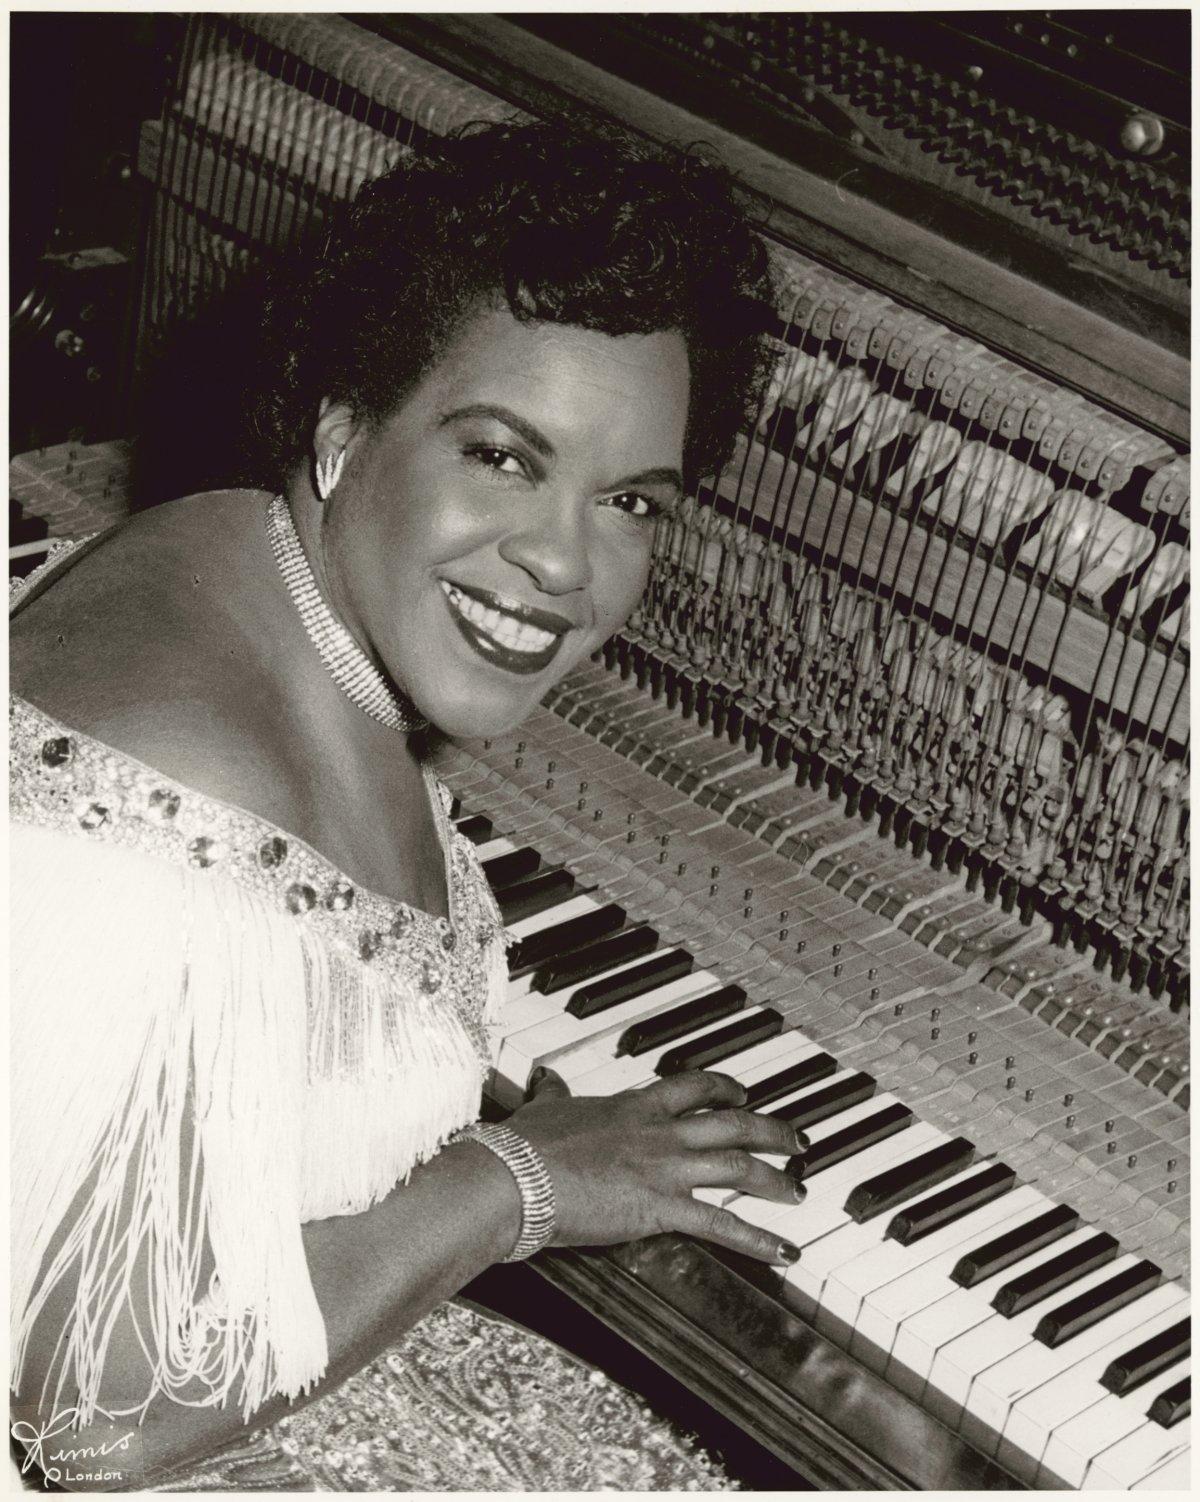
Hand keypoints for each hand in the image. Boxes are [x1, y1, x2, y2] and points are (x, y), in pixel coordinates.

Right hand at [506, 1069, 803, 1265]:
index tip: (742, 1094)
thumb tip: (546, 1075)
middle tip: (797, 1141)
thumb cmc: (524, 1145)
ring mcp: (664, 1169)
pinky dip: (758, 1240)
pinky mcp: (660, 1208)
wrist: (517, 1176)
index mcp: (633, 1106)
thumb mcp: (544, 1108)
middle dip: (770, 1130)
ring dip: (775, 1181)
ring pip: (737, 1167)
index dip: (723, 1088)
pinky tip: (784, 1252)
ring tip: (799, 1192)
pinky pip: (721, 1224)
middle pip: (731, 1123)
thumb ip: (554, 1092)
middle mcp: (659, 1132)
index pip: (692, 1087)